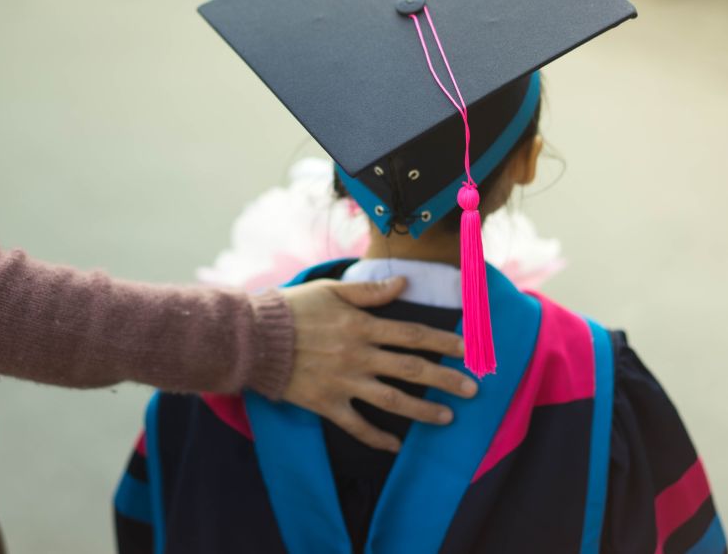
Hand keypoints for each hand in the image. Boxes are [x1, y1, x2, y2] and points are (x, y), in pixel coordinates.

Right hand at [278, 277, 476, 452]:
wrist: (254, 338)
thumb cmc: (292, 309)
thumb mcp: (331, 290)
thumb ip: (369, 291)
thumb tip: (403, 283)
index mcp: (361, 326)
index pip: (413, 334)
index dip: (444, 341)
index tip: (468, 349)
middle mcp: (358, 356)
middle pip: (411, 369)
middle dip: (446, 379)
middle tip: (473, 389)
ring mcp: (343, 383)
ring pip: (392, 400)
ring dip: (423, 410)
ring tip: (448, 418)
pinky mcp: (326, 403)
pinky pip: (357, 426)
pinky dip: (378, 437)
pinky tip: (397, 444)